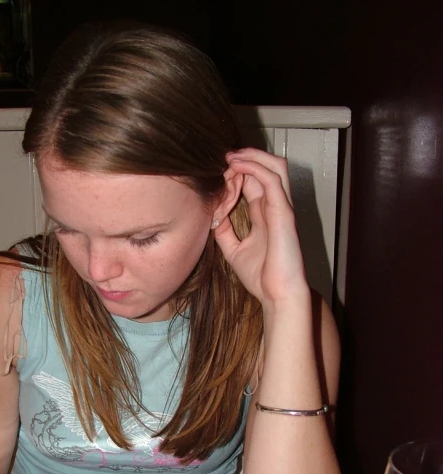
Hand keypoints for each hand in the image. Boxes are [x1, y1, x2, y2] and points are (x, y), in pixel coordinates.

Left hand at [214, 148, 308, 310]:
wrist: (277, 295)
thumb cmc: (262, 277)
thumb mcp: (234, 251)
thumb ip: (224, 233)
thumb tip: (212, 218)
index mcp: (265, 215)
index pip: (255, 182)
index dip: (239, 171)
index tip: (218, 170)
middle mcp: (275, 207)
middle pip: (267, 168)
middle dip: (245, 158)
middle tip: (224, 158)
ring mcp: (281, 207)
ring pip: (275, 166)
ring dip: (252, 157)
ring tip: (231, 157)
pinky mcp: (284, 212)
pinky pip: (272, 179)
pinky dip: (254, 168)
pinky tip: (237, 167)